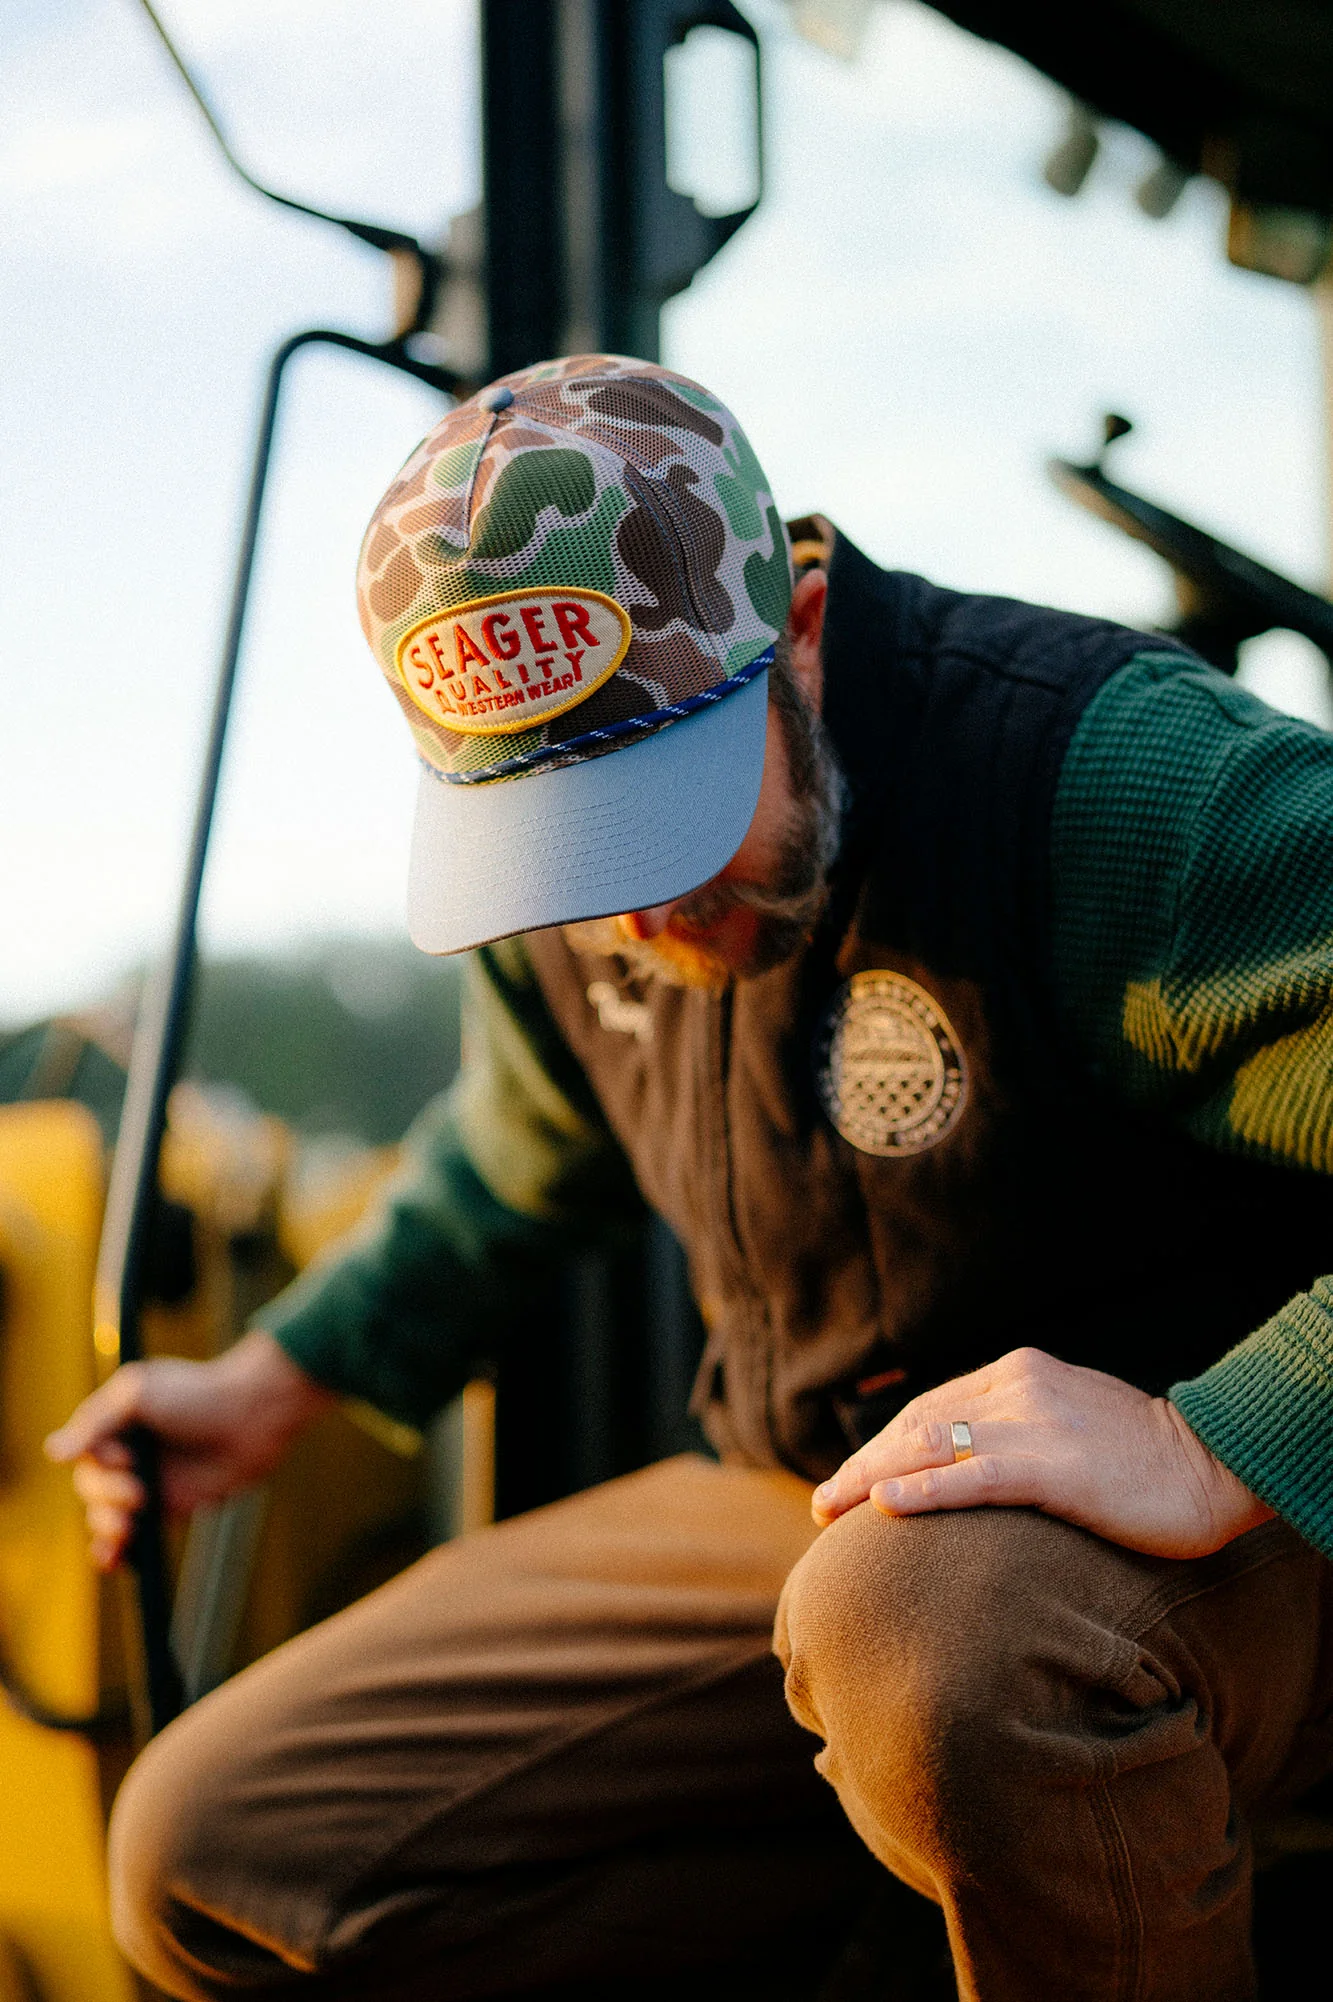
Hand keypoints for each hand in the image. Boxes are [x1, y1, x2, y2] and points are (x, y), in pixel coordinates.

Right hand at [44, 1328, 333, 1570]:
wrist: (253, 1414)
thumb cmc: (197, 1392)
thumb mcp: (139, 1393)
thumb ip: (95, 1422)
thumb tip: (52, 1452)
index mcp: (113, 1423)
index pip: (83, 1455)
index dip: (99, 1465)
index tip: (128, 1460)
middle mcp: (125, 1453)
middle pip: (90, 1490)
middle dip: (107, 1497)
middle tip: (139, 1493)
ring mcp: (144, 1481)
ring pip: (104, 1516)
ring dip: (107, 1527)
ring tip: (128, 1526)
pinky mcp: (166, 1507)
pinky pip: (132, 1536)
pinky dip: (115, 1551)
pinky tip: (111, 1561)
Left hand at [811, 1347, 1273, 1558]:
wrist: (1213, 1464)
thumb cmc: (1145, 1456)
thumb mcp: (1071, 1420)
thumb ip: (1021, 1426)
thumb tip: (969, 1455)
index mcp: (1019, 1374)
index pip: (928, 1408)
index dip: (880, 1446)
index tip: (848, 1481)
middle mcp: (1017, 1388)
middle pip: (916, 1425)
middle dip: (862, 1465)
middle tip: (823, 1504)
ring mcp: (1035, 1425)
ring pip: (929, 1446)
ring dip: (870, 1479)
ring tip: (832, 1510)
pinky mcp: (1054, 1468)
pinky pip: (974, 1477)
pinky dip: (923, 1490)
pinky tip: (886, 1506)